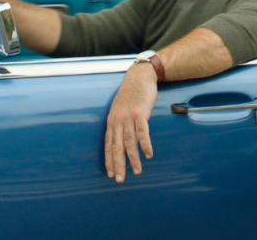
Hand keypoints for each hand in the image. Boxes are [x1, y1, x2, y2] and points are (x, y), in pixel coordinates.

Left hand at [105, 62, 157, 182]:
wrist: (139, 76)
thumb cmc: (131, 93)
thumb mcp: (120, 108)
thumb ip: (120, 123)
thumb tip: (120, 138)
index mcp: (112, 120)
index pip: (108, 144)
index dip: (109, 160)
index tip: (111, 174)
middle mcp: (117, 120)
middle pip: (116, 146)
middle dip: (118, 165)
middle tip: (119, 180)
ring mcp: (128, 117)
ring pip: (129, 142)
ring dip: (133, 158)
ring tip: (137, 171)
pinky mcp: (140, 113)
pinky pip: (142, 132)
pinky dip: (145, 144)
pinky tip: (148, 154)